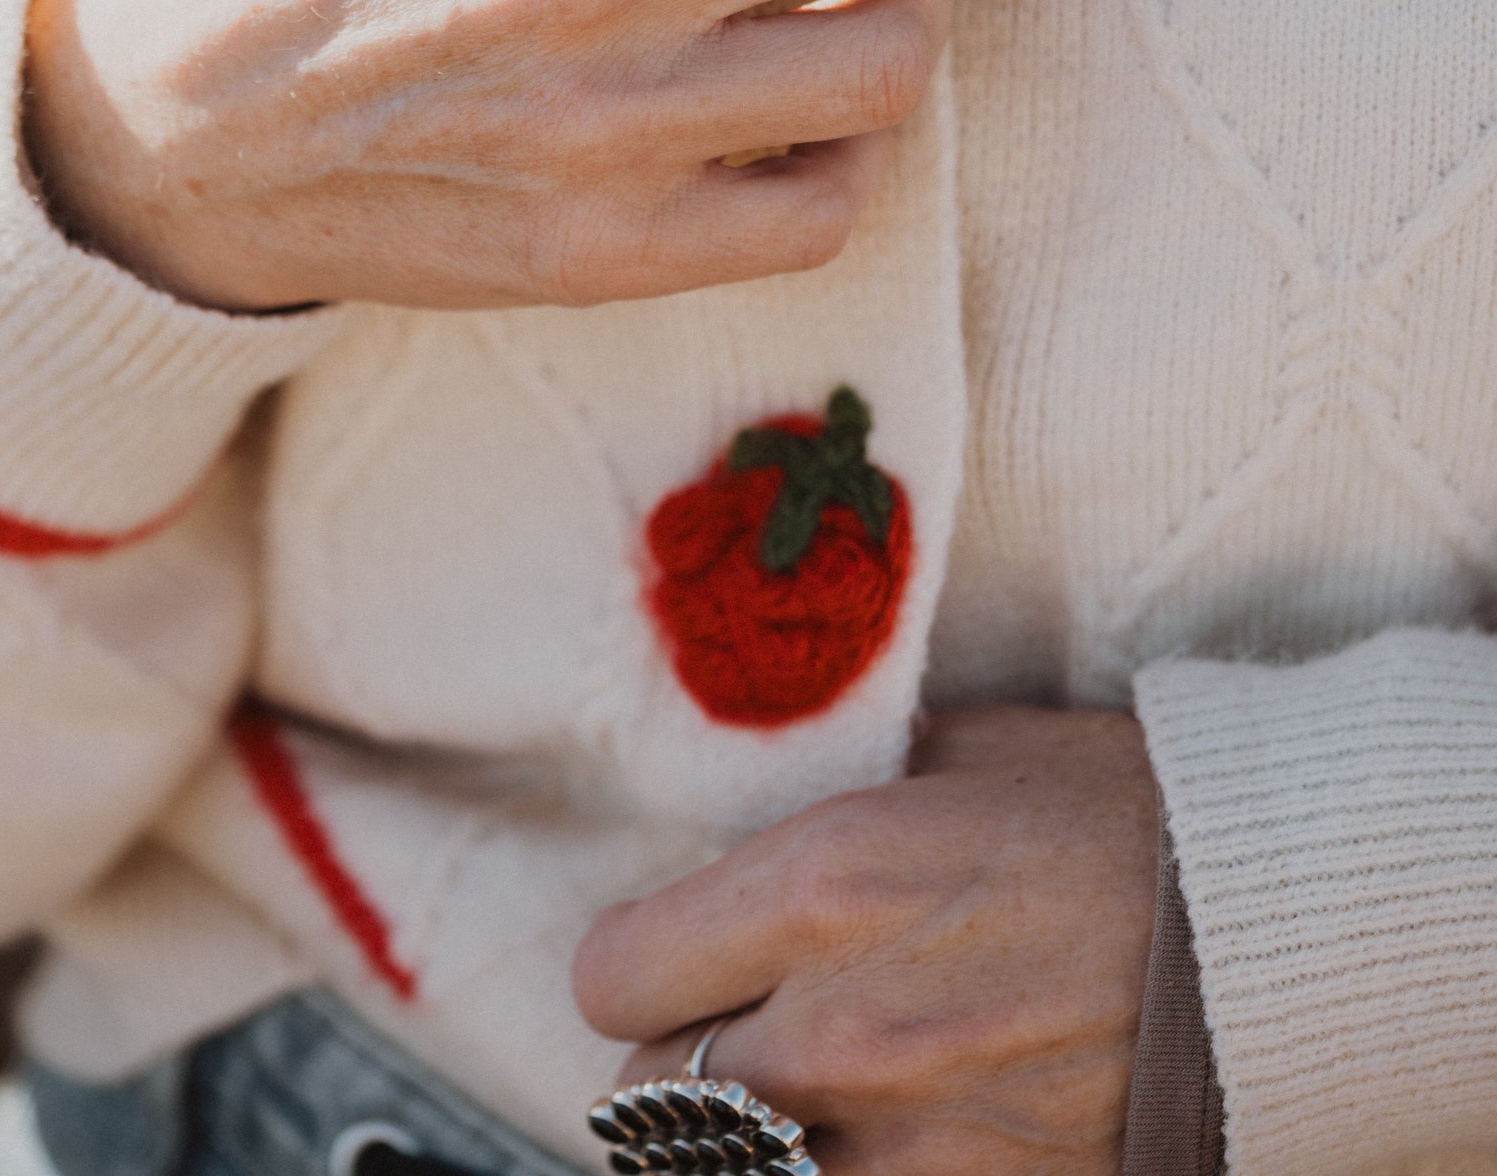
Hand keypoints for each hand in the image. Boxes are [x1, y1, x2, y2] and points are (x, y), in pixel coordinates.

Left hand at [574, 706, 1158, 1175]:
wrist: (1281, 933)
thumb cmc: (1126, 820)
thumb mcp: (959, 760)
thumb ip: (835, 805)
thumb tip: (755, 826)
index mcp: (825, 885)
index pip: (615, 977)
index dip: (641, 968)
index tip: (678, 958)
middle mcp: (842, 1026)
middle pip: (647, 1100)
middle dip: (682, 1061)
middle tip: (741, 1029)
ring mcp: (909, 1143)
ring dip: (747, 1141)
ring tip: (801, 1096)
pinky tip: (874, 1140)